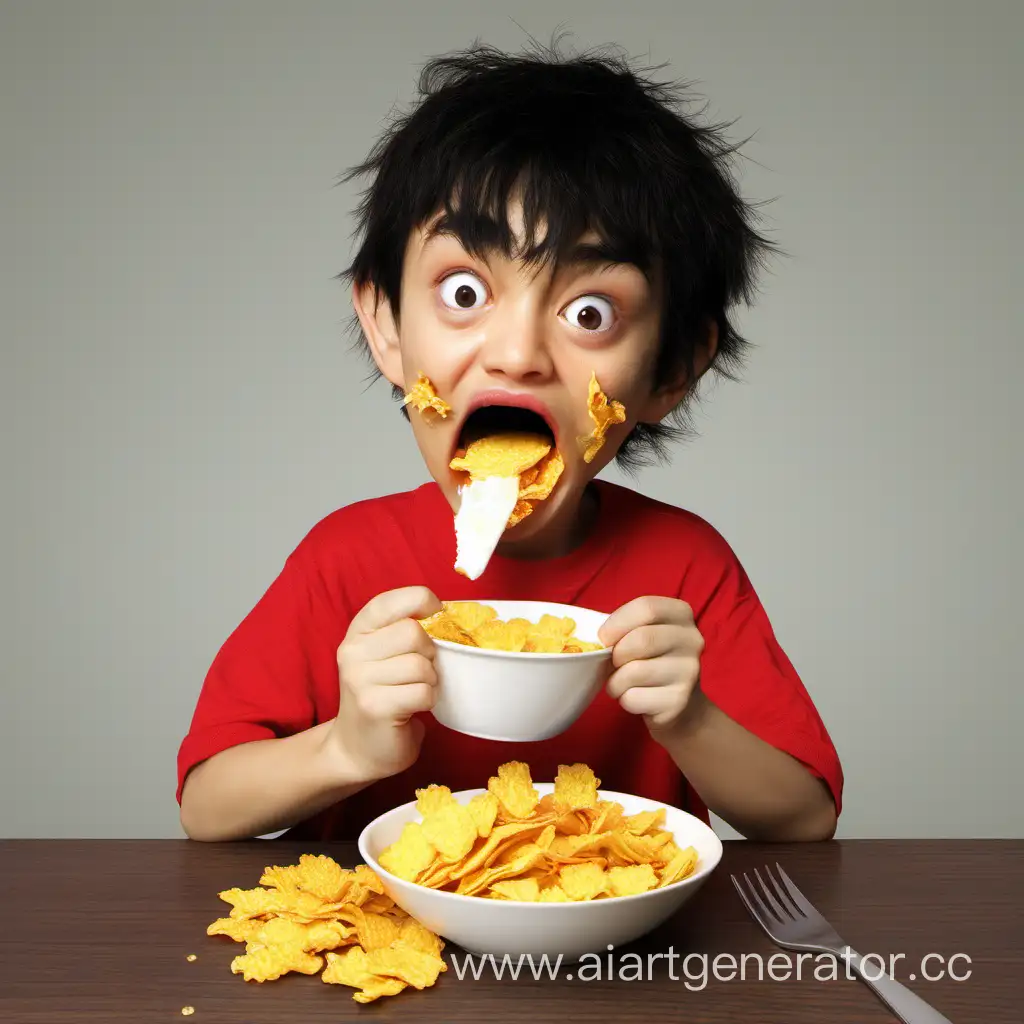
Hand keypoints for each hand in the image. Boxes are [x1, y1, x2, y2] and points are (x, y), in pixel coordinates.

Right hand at [329, 586, 441, 782]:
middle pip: (413, 632)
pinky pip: (423, 692)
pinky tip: (413, 707)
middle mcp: (352, 652)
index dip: (421, 601)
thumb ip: (403, 630)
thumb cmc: (382, 695)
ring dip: (429, 680)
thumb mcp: (384, 654)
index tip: (435, 614)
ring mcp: (360, 680)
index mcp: (358, 631)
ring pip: (421, 664)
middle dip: (429, 653)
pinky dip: (428, 700)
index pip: (391, 601)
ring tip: (414, 690)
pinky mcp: (374, 707)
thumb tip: (447, 614)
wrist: (357, 749)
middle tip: (421, 671)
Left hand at [599, 596, 706, 733]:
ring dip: (616, 681)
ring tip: (622, 683)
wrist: (681, 703)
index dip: (617, 622)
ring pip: (634, 672)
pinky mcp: (679, 701)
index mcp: (681, 614)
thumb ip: (625, 628)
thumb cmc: (651, 660)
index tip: (603, 638)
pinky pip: (634, 698)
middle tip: (614, 663)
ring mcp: (689, 672)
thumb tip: (597, 641)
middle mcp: (692, 640)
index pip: (646, 607)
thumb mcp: (643, 633)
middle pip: (641, 639)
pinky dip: (624, 700)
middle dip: (616, 654)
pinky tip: (636, 697)